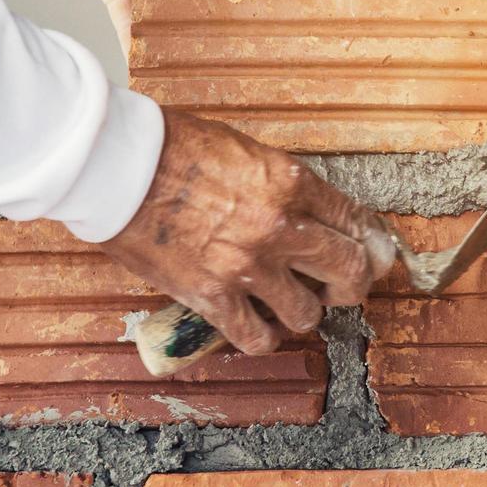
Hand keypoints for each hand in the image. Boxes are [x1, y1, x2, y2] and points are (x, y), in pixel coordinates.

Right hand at [101, 110, 396, 354]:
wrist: (117, 168)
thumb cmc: (171, 148)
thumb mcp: (243, 150)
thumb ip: (280, 184)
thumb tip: (307, 213)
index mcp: (290, 181)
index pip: (355, 220)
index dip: (370, 243)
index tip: (369, 253)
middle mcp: (280, 225)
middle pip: (349, 270)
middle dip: (351, 283)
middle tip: (338, 287)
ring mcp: (248, 265)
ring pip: (308, 313)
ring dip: (301, 312)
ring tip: (286, 303)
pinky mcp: (213, 296)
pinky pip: (258, 337)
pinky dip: (262, 336)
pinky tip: (256, 325)